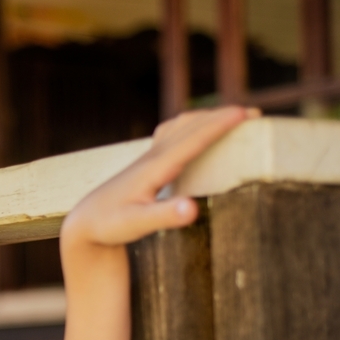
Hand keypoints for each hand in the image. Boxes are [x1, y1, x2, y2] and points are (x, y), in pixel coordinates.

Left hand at [61, 106, 258, 251]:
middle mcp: (152, 158)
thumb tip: (192, 209)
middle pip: (190, 127)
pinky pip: (172, 136)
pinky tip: (195, 131)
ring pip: (180, 127)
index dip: (219, 125)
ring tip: (233, 117)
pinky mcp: (145, 165)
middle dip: (222, 118)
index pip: (193, 140)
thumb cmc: (110, 226)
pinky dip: (190, 127)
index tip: (246, 113)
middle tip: (255, 115)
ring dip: (207, 118)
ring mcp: (148, 159)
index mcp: (155, 168)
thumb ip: (164, 217)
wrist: (84, 223)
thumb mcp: (137, 225)